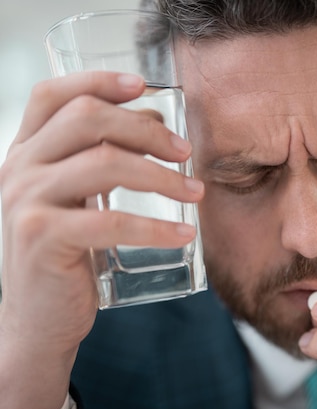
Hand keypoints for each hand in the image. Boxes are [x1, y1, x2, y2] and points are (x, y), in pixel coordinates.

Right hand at [0, 71, 203, 408]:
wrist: (39, 317)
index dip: (98, 81)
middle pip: (86, 118)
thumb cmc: (69, 253)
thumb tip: (158, 122)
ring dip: (162, 177)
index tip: (143, 85)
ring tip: (196, 192)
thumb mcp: (78, 199)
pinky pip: (111, 220)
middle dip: (146, 129)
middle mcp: (18, 168)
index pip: (53, 96)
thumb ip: (101, 160)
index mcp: (26, 152)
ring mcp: (24, 201)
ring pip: (103, 164)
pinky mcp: (42, 238)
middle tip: (185, 151)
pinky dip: (156, 227)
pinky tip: (184, 233)